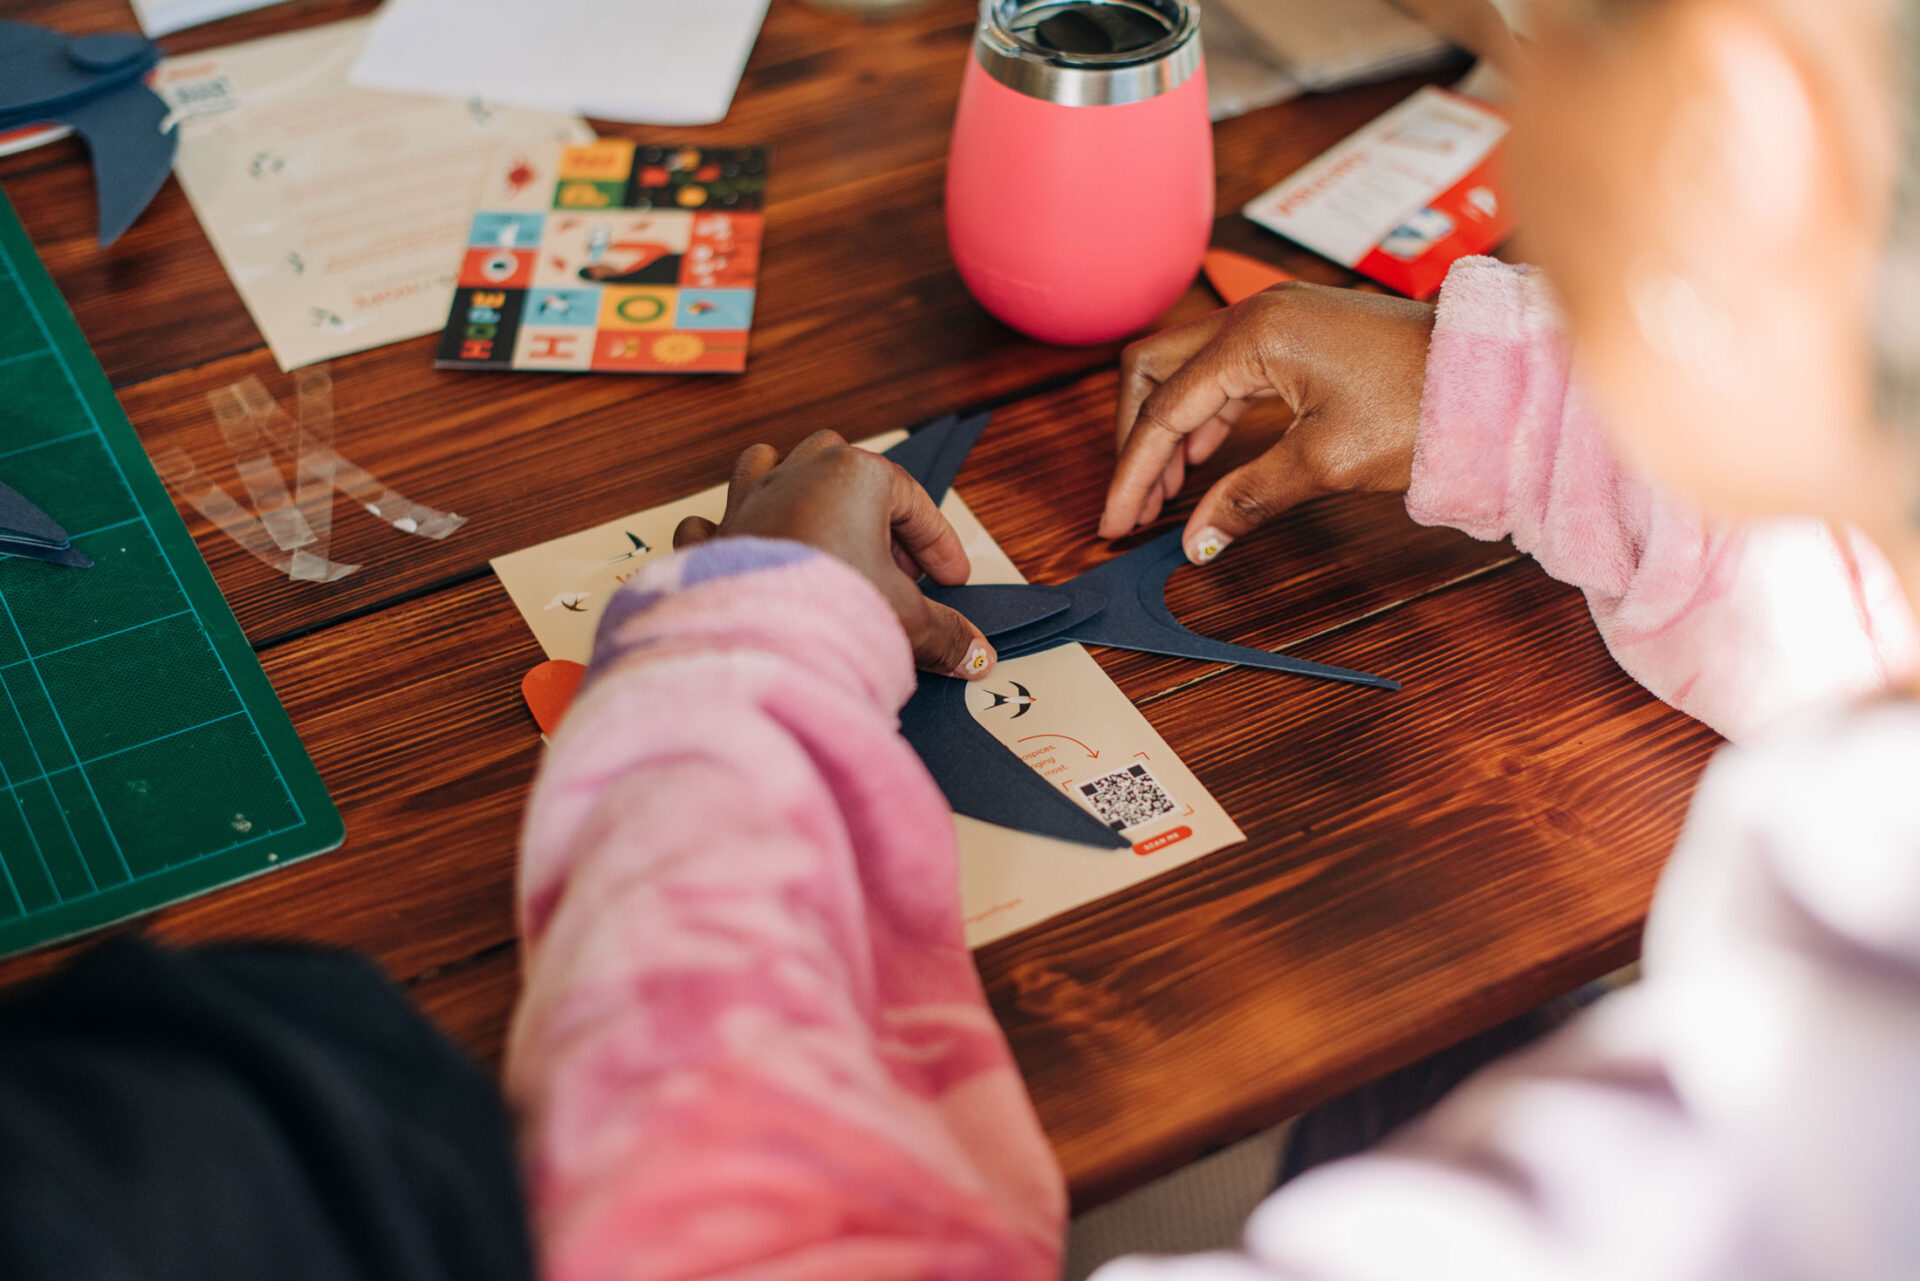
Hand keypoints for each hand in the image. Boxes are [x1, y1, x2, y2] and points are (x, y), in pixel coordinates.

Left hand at [674, 431, 996, 679]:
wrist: (754, 642)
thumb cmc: (831, 610)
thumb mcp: (906, 620)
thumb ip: (946, 633)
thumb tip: (976, 656)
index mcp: (853, 476)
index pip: (911, 498)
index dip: (937, 543)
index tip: (950, 579)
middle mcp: (795, 475)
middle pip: (844, 468)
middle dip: (871, 514)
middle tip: (893, 570)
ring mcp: (747, 501)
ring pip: (772, 467)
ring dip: (797, 495)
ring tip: (820, 536)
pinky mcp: (712, 538)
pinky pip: (716, 520)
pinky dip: (730, 534)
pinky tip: (748, 557)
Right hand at [1100, 282, 1435, 562]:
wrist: (1494, 375)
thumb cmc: (1423, 404)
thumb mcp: (1326, 463)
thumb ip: (1247, 498)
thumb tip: (1197, 540)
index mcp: (1255, 336)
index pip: (1164, 410)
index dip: (1133, 474)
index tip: (1116, 522)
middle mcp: (1255, 314)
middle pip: (1154, 371)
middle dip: (1136, 439)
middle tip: (1137, 503)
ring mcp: (1275, 318)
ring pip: (1187, 370)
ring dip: (1169, 430)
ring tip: (1168, 494)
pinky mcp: (1295, 332)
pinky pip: (1224, 370)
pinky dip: (1204, 416)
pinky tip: (1204, 459)